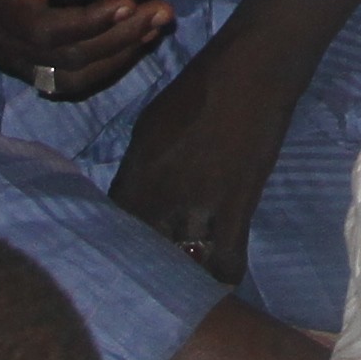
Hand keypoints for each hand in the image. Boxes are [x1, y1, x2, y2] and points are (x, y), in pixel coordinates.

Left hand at [108, 0, 354, 282]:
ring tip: (185, 286)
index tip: (121, 257)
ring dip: (184, 279)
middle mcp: (158, 200)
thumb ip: (137, 170)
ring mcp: (197, 208)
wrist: (249, 73)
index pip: (111, 231)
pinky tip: (221, 281)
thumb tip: (133, 199)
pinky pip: (226, 261)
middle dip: (145, 272)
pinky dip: (223, 276)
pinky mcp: (236, 211)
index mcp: (133, 177)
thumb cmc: (196, 91)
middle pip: (142, 257)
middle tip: (152, 280)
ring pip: (184, 267)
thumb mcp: (150, 127)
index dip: (115, 247)